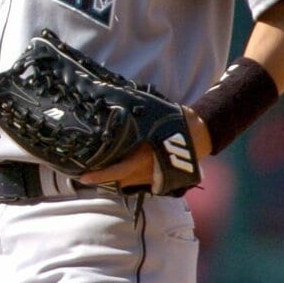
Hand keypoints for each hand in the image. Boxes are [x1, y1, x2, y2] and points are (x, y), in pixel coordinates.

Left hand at [80, 107, 211, 189]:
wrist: (199, 135)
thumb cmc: (172, 120)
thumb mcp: (150, 115)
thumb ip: (131, 117)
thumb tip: (109, 99)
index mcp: (142, 155)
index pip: (116, 170)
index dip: (98, 175)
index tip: (83, 176)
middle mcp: (147, 170)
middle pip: (118, 180)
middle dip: (102, 178)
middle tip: (86, 174)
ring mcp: (155, 177)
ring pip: (128, 183)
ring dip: (116, 178)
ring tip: (101, 169)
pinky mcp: (161, 181)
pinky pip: (139, 182)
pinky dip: (129, 177)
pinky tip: (121, 168)